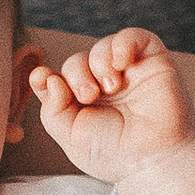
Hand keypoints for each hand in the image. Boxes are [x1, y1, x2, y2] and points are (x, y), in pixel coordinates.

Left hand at [28, 28, 194, 180]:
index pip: (58, 80)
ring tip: (110, 87)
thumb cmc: (114, 153)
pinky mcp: (153, 61)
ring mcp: (129, 73)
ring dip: (99, 63)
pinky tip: (121, 63)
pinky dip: (122, 43)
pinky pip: (133, 36)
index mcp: (83, 105)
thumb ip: (52, 109)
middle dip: (76, 75)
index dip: (45, 76)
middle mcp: (104, 86)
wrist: (152, 158)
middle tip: (89, 96)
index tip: (41, 78)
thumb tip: (47, 77)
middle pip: (77, 62)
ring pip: (102, 48)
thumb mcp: (71, 137)